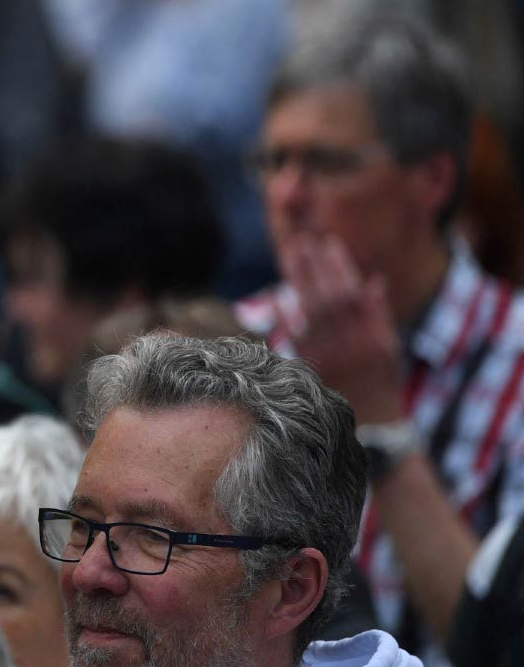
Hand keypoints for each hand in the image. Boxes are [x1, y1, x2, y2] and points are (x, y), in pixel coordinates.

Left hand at [280, 234, 404, 422]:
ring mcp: (330, 358)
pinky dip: (286, 315)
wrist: (372, 427)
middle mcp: (353, 344)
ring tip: (290, 254)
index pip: (354, 293)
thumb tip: (372, 281)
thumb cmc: (380, 382)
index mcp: (373, 335)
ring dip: (299, 281)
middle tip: (301, 239)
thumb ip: (377, 315)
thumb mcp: (389, 348)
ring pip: (312, 311)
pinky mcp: (310, 371)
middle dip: (315, 266)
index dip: (340, 267)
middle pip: (329, 297)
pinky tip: (277, 293)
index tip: (328, 242)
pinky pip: (295, 338)